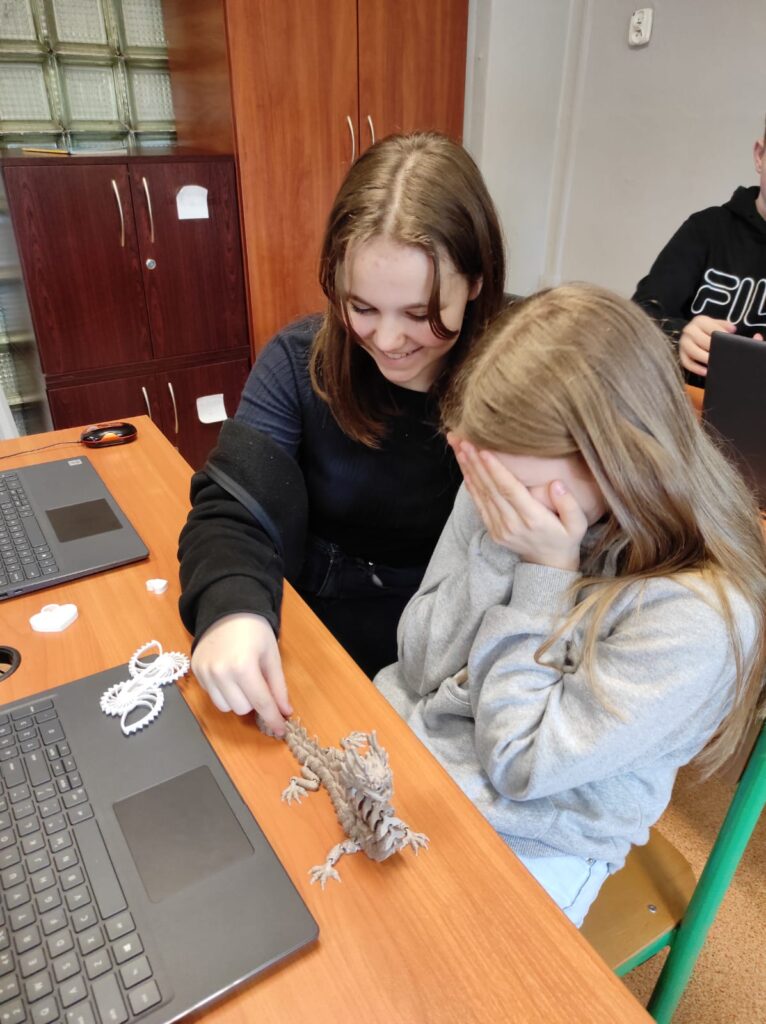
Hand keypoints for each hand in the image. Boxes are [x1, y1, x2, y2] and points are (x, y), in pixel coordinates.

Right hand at [191, 613, 291, 734]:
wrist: (228, 610)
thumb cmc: (255, 631)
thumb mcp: (272, 656)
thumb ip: (278, 687)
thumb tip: (285, 712)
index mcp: (244, 666)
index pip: (261, 703)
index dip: (272, 719)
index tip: (280, 730)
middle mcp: (221, 672)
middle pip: (242, 709)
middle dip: (255, 703)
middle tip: (259, 685)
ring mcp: (205, 673)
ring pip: (225, 707)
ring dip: (238, 700)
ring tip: (243, 680)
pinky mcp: (196, 672)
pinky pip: (213, 696)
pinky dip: (224, 693)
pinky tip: (229, 676)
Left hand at [449, 438, 587, 570]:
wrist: (550, 565)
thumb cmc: (566, 538)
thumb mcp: (578, 525)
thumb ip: (569, 504)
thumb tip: (556, 483)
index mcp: (532, 519)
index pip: (509, 490)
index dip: (495, 470)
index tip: (484, 450)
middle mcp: (511, 523)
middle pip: (490, 489)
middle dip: (475, 462)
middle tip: (463, 440)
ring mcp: (499, 528)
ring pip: (481, 494)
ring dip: (468, 469)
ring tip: (459, 447)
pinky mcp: (493, 530)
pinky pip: (479, 505)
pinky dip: (471, 486)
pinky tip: (465, 469)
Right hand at [678, 316, 733, 375]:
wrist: (691, 332)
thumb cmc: (706, 329)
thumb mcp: (715, 323)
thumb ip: (724, 325)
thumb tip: (732, 330)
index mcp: (700, 321)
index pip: (712, 328)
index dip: (722, 336)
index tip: (730, 344)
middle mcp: (689, 330)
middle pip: (703, 341)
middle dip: (714, 349)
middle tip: (724, 356)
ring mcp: (683, 342)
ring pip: (693, 352)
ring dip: (705, 358)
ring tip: (714, 364)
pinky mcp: (681, 354)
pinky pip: (687, 363)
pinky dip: (696, 368)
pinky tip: (705, 372)